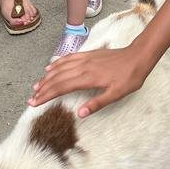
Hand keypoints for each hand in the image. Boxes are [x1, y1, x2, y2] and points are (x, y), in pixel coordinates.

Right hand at [29, 45, 150, 116]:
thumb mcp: (117, 94)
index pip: (62, 88)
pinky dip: (57, 63)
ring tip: (37, 85)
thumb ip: (97, 103)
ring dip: (47, 77)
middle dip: (43, 88)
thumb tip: (80, 113)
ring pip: (61, 68)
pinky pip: (69, 58)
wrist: (138, 56)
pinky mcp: (89, 54)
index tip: (35, 103)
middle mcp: (83, 67)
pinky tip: (51, 67)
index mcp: (88, 78)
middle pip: (58, 78)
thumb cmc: (130, 76)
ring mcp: (85, 59)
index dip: (47, 96)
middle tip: (32, 98)